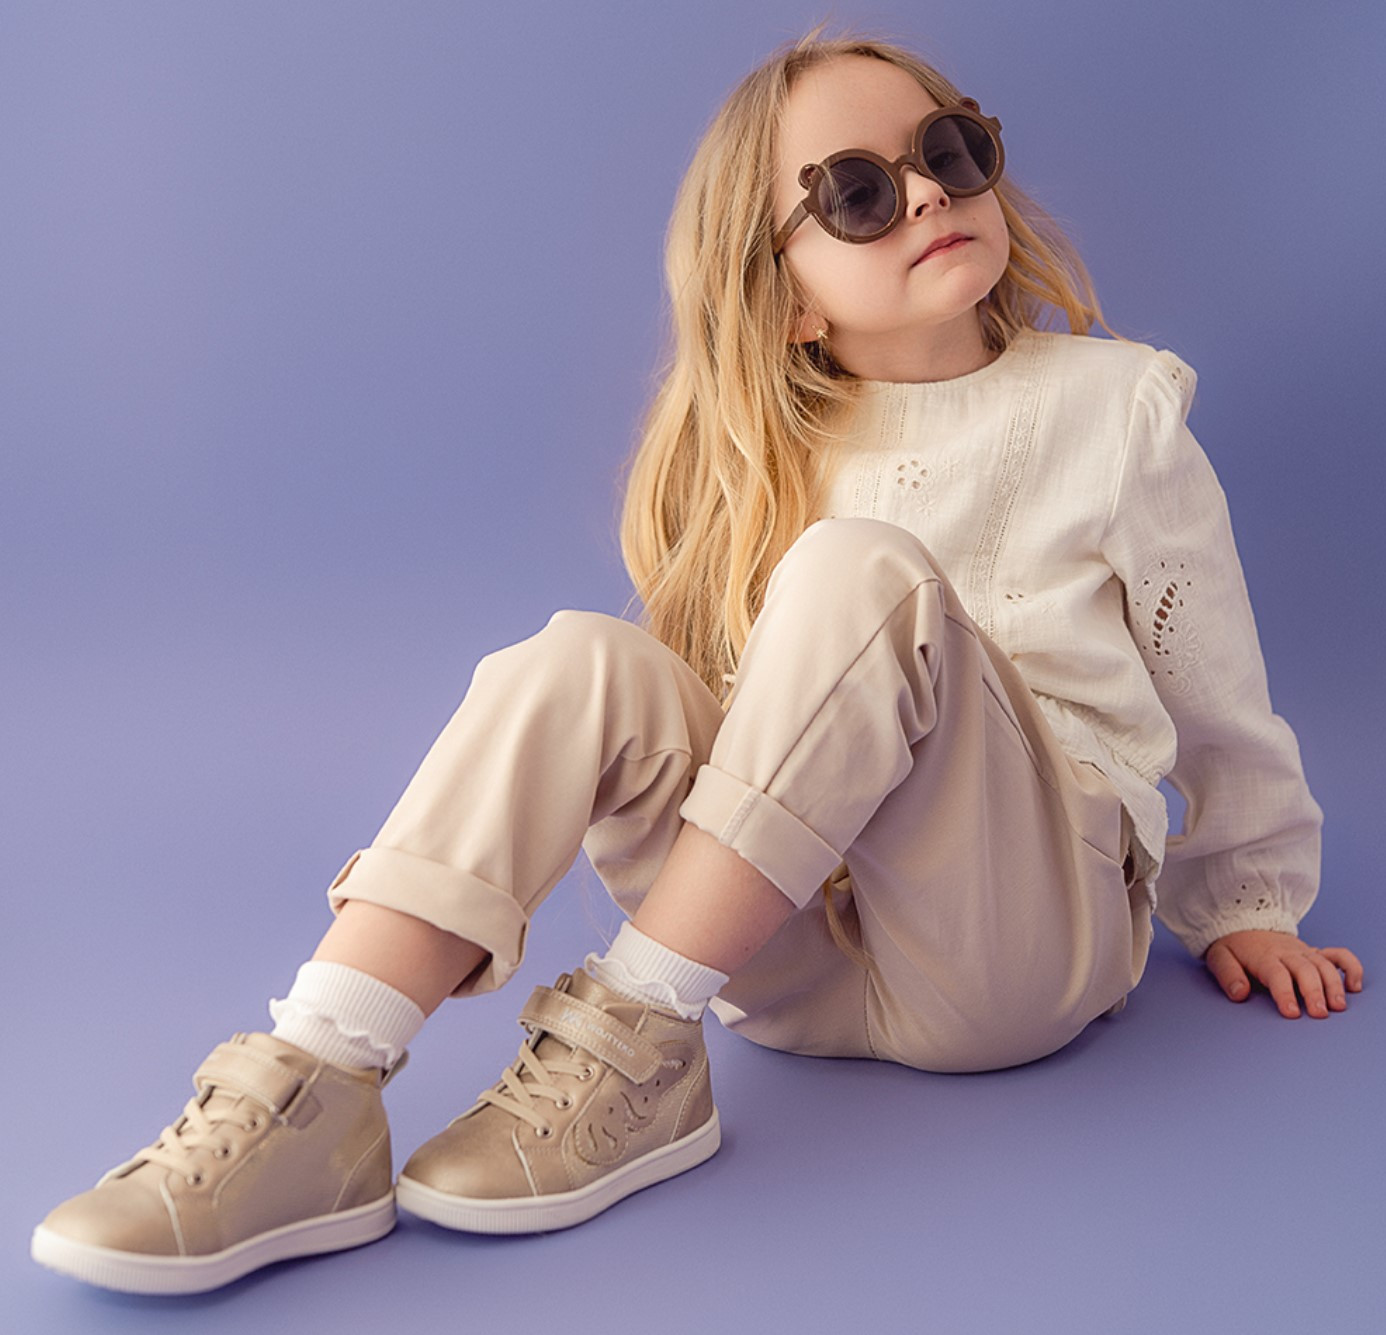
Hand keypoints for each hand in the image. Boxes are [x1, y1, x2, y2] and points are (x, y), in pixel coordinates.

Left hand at [1204, 930, 1363, 1018]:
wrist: (1242, 922)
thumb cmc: (1233, 946)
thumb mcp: (1219, 957)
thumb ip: (1227, 975)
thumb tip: (1239, 993)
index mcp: (1264, 956)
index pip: (1277, 975)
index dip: (1285, 994)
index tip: (1292, 1013)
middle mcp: (1287, 953)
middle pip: (1305, 970)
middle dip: (1314, 992)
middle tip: (1319, 1014)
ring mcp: (1303, 951)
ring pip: (1324, 965)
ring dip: (1334, 985)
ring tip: (1337, 1006)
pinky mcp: (1313, 952)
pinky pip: (1337, 955)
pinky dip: (1350, 967)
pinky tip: (1354, 986)